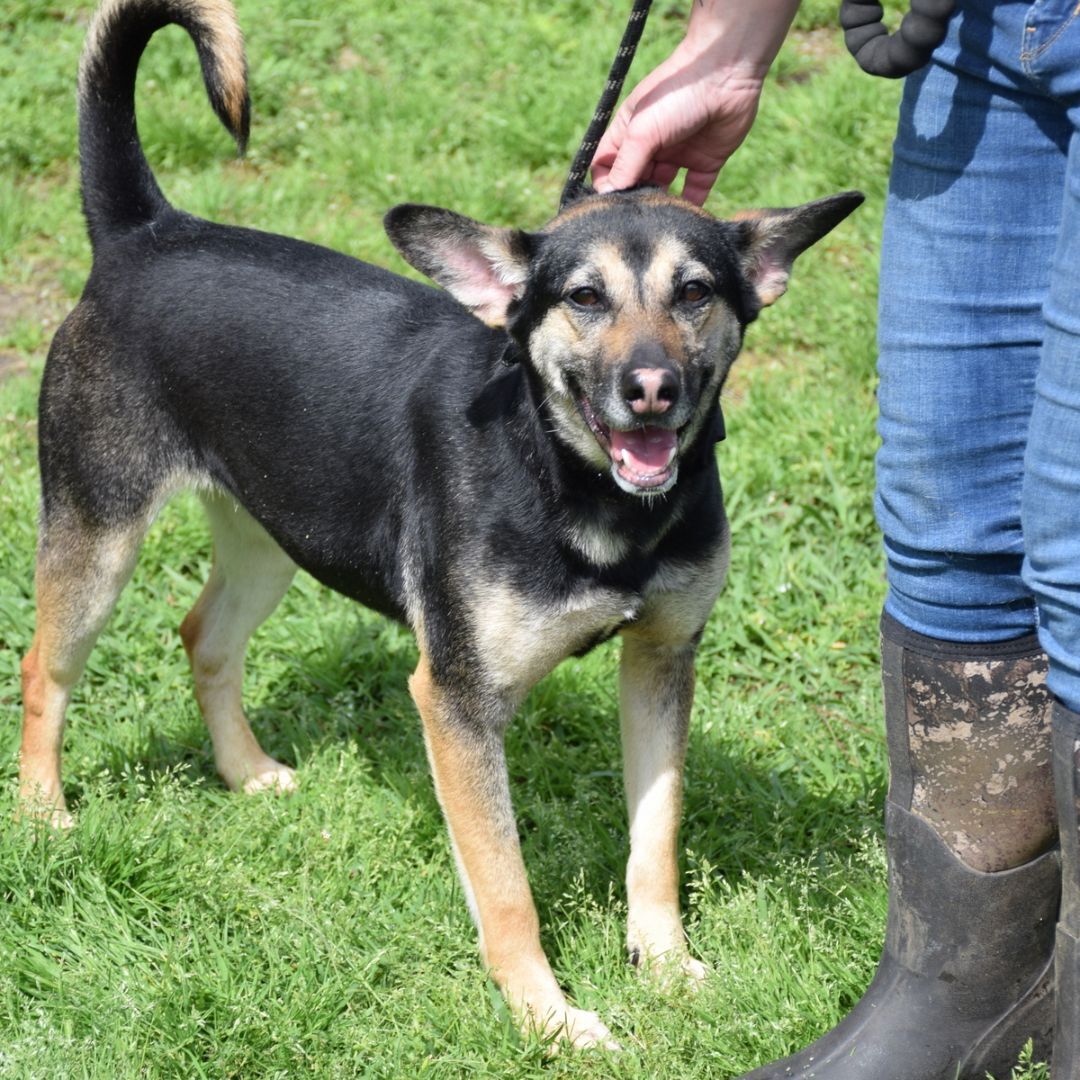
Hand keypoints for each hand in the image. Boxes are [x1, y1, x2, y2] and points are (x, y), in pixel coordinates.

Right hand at [591, 0, 797, 205]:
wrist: (727, 73)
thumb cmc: (677, 94)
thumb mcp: (642, 131)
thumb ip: (625, 165)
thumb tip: (608, 197)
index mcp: (629, 133)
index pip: (606, 166)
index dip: (605, 186)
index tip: (610, 205)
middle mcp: (651, 146)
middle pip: (634, 182)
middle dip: (633, 200)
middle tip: (636, 219)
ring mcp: (678, 154)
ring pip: (663, 190)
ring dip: (660, 206)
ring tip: (659, 220)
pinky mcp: (706, 162)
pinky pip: (695, 192)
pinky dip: (690, 206)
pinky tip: (685, 219)